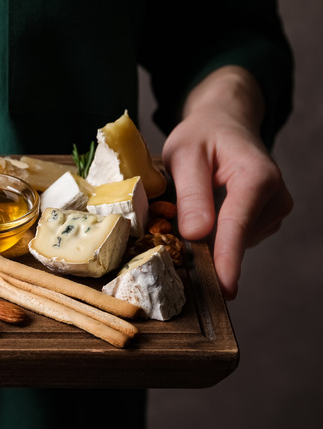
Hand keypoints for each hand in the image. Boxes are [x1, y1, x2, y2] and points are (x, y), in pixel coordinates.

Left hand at [162, 67, 292, 299]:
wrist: (224, 123)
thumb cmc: (202, 135)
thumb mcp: (184, 154)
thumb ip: (191, 193)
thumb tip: (196, 234)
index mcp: (257, 177)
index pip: (237, 226)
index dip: (227, 259)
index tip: (224, 288)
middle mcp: (274, 197)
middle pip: (234, 239)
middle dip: (202, 246)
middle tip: (170, 232)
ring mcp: (273, 211)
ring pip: (233, 242)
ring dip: (207, 237)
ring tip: (191, 207)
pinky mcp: (265, 221)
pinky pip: (235, 239)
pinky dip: (215, 235)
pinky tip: (205, 214)